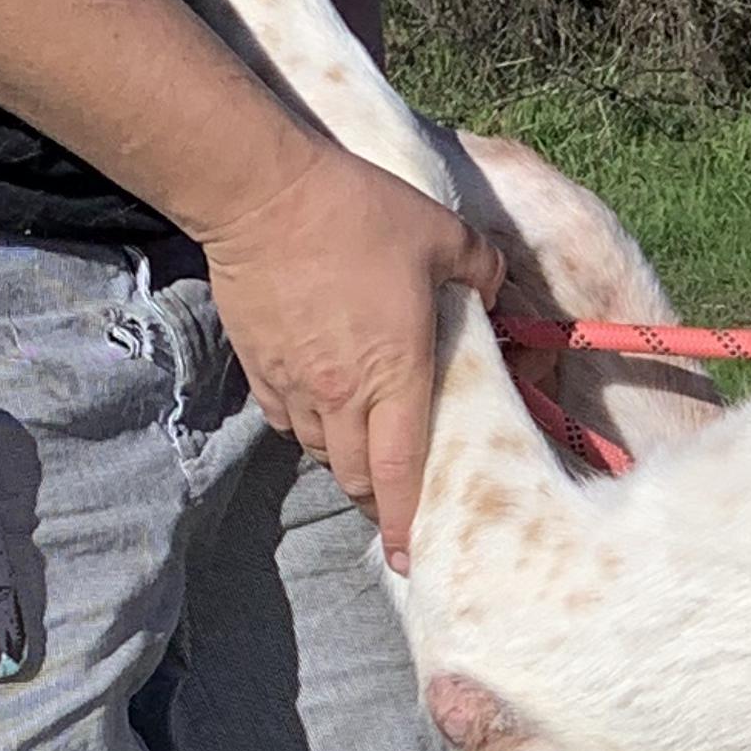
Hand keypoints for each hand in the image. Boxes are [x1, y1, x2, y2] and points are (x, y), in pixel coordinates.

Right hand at [198, 133, 503, 562]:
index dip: (405, 523)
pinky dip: (310, 431)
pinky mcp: (258, 367)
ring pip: (324, 454)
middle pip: (360, 478)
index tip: (410, 556)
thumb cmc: (358, 212)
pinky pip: (287, 422)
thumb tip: (493, 291)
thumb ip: (480, 272)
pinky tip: (323, 413)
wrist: (262, 193)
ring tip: (366, 454)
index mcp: (394, 375)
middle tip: (398, 501)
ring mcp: (294, 385)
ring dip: (348, 463)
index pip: (402, 473)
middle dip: (380, 500)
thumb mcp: (442, 234)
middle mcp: (341, 395)